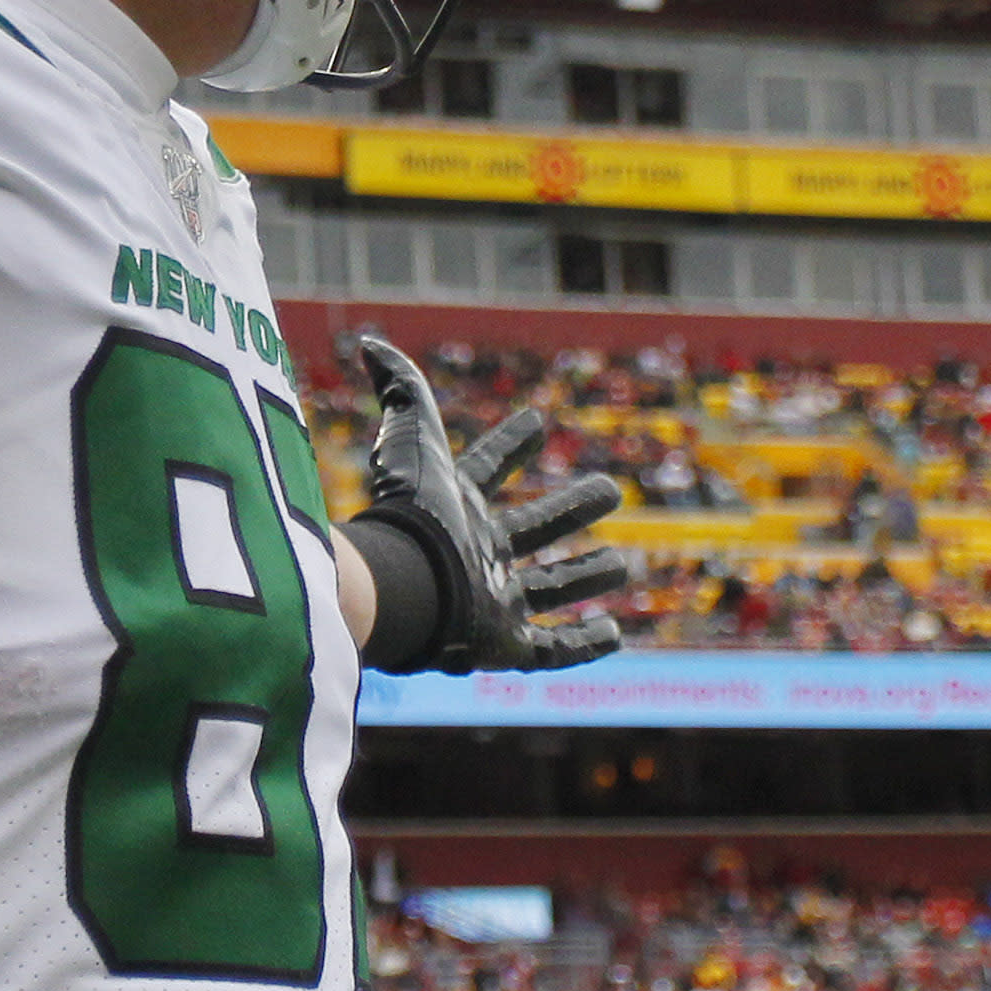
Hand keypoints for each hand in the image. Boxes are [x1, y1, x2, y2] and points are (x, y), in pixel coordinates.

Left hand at [353, 333, 626, 671]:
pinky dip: (584, 643)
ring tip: (622, 563)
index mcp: (455, 508)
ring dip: (585, 576)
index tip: (537, 421)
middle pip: (530, 529)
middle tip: (608, 491)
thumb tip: (369, 341)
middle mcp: (476, 554)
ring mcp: (491, 601)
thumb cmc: (411, 515)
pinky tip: (614, 632)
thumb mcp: (413, 443)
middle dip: (568, 509)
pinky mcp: (503, 645)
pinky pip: (550, 649)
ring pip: (548, 589)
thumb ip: (403, 391)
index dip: (508, 445)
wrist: (400, 591)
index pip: (485, 469)